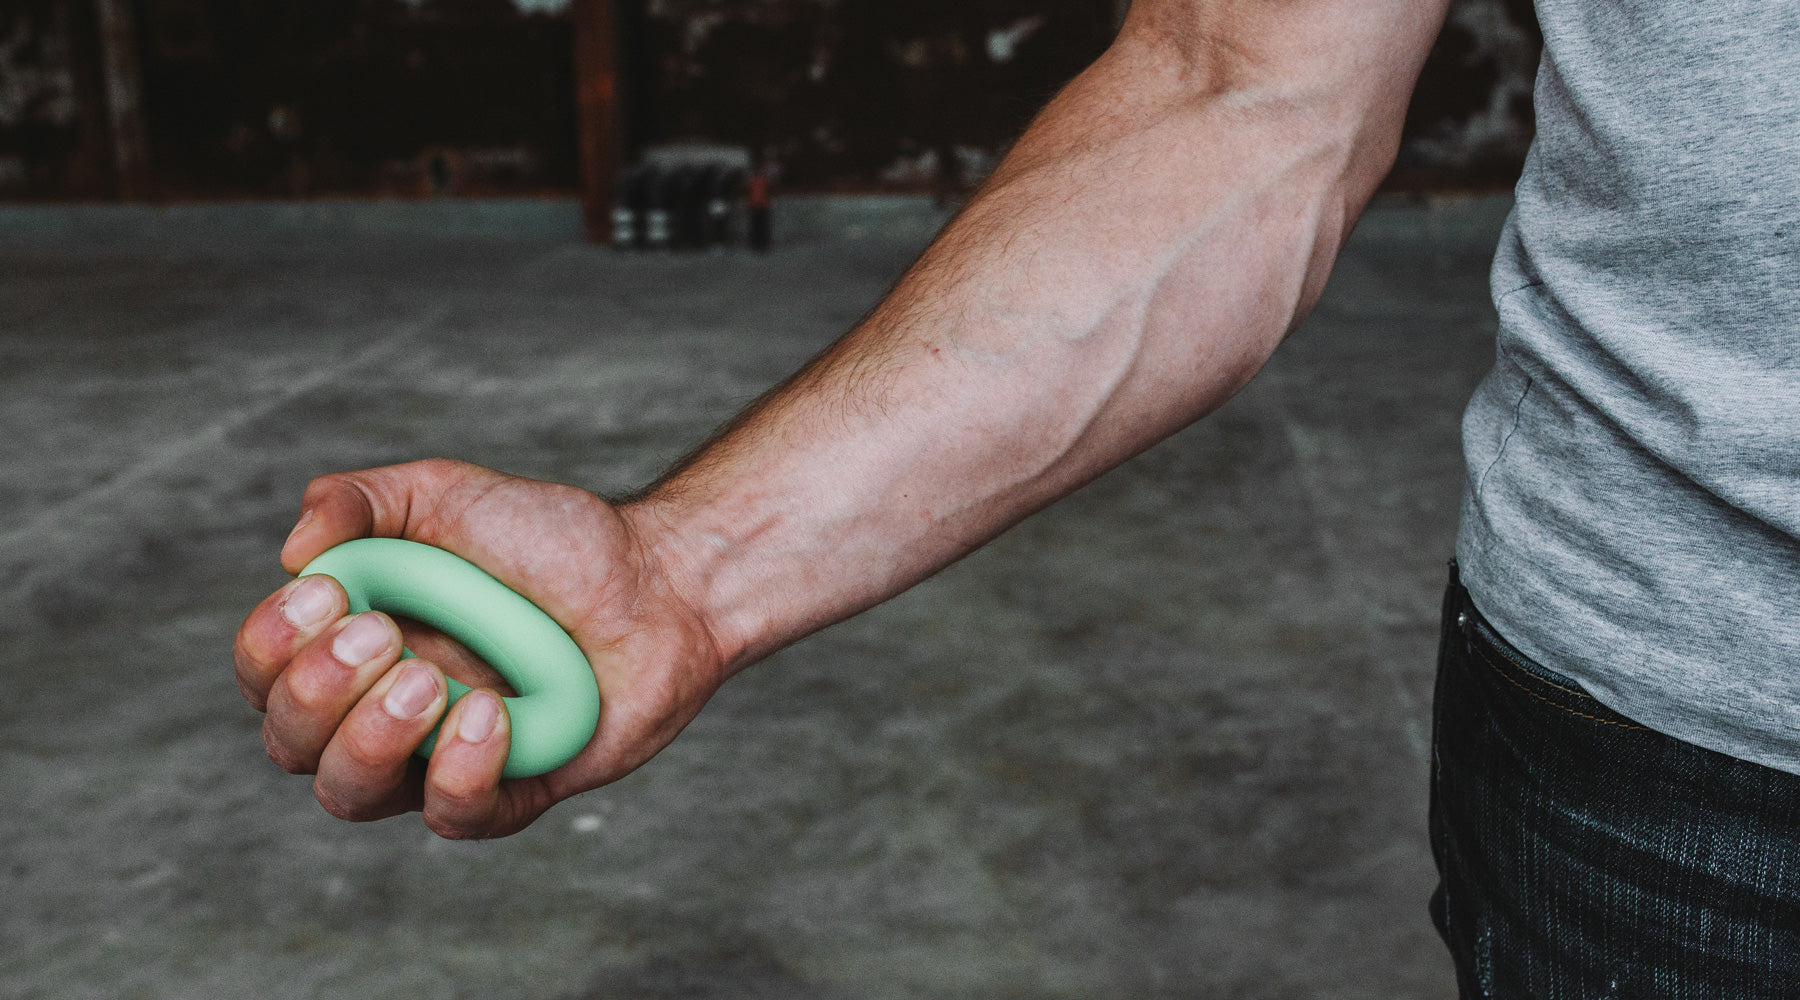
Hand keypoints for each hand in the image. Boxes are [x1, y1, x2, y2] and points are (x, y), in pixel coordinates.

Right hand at [233, 459, 724, 838]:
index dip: (273, 644)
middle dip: (318, 691)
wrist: (658, 576)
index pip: (265, 673)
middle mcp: (382, 711)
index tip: (328, 591)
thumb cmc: (549, 539)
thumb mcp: (446, 493)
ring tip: (429, 680)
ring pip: (349, 793)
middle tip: (384, 632)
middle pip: (290, 742)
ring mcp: (441, 758)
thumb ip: (359, 500)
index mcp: (353, 643)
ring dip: (370, 737)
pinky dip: (457, 773)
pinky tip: (494, 714)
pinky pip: (452, 817)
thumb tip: (295, 550)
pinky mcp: (508, 793)